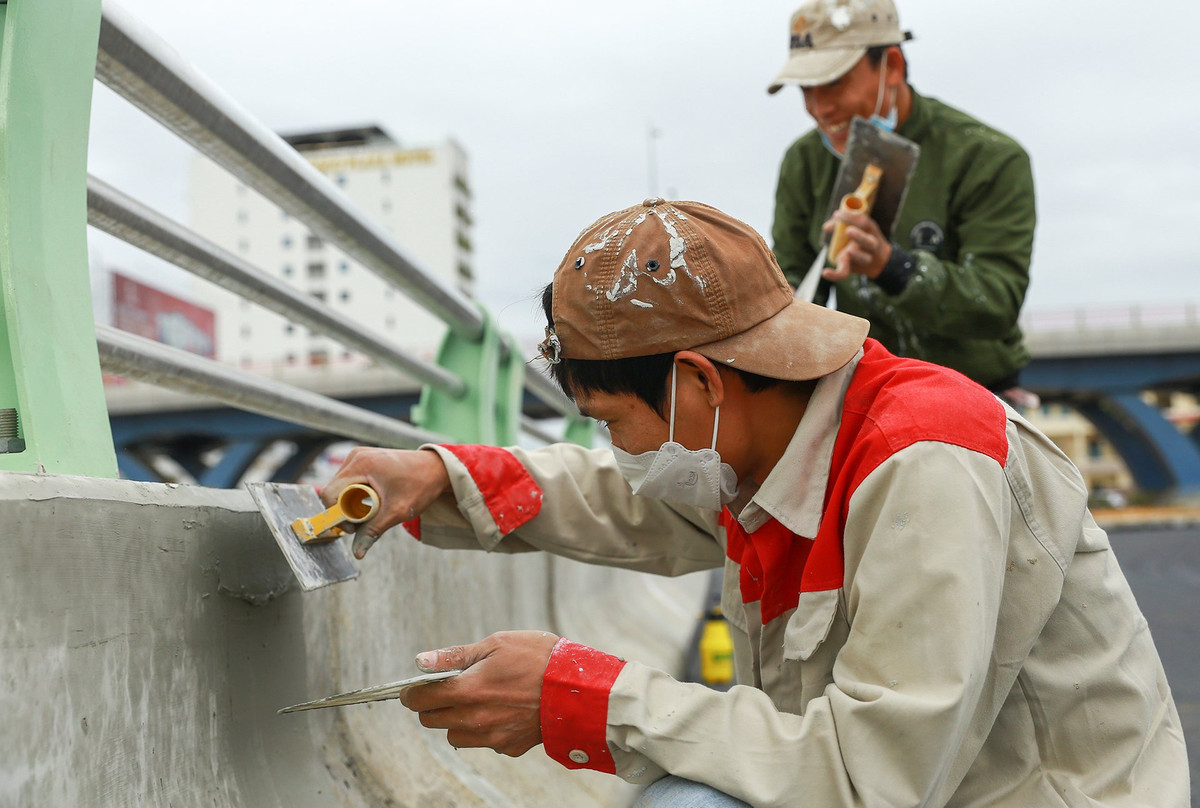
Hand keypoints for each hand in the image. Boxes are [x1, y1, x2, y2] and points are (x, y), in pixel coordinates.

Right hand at [321, 446, 450, 557]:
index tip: (354, 528)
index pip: (331, 494)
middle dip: (345, 511)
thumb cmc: (421, 485)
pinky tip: (372, 502)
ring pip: (341, 487)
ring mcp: (360, 456)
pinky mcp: (364, 460)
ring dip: (350, 504)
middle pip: (334, 491)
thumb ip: (374, 531)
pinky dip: (356, 495)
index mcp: (361, 464)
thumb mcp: (397, 511)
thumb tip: (357, 552)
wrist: (438, 469)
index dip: (337, 516)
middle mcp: (356, 456)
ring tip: (372, 511)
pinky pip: (350, 482)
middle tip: (366, 521)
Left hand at [400, 631, 559, 756]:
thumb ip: (456, 656)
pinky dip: (485, 729)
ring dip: (457, 720)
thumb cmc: (539, 659)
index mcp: (468, 690)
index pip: (420, 700)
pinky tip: (503, 711)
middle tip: (450, 688)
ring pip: (455, 735)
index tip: (414, 689)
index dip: (412, 694)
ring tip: (479, 700)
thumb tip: (421, 661)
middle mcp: (475, 719)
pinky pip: (483, 742)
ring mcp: (492, 737)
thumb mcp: (497, 644)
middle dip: (434, 705)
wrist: (577, 689)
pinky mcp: (509, 747)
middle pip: (432, 720)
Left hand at [822, 209, 891, 281]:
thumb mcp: (857, 228)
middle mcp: (870, 245)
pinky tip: (825, 273)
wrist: (877, 261)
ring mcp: (863, 259)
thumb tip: (826, 227)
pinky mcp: (851, 269)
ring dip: (856, 255)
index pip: (864, 223)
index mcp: (871, 231)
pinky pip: (844, 274)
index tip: (837, 214)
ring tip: (848, 251)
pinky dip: (834, 275)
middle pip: (868, 242)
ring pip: (862, 259)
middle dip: (859, 237)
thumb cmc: (861, 239)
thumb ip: (840, 224)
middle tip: (848, 231)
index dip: (851, 218)